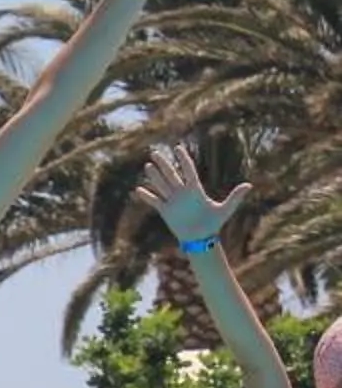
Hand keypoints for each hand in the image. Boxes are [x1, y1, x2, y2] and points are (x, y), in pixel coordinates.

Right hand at [130, 142, 250, 247]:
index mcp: (195, 190)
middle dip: (164, 164)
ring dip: (154, 176)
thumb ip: (235, 197)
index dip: (183, 160)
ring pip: (162, 185)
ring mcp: (173, 201)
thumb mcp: (225, 209)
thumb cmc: (214, 224)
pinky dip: (146, 196)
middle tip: (155, 153)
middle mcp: (183, 193)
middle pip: (171, 175)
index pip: (188, 171)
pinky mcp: (165, 211)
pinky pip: (155, 201)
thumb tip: (249, 185)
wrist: (201, 238)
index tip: (177, 148)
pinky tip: (138, 190)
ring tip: (148, 165)